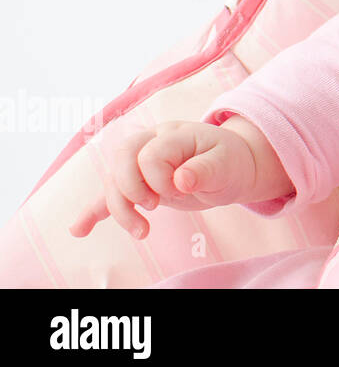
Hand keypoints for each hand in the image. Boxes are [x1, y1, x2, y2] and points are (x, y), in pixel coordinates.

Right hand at [68, 120, 258, 239]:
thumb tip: (182, 180)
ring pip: (113, 180)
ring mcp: (140, 163)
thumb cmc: (230, 162)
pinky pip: (108, 194)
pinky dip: (93, 212)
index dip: (160, 179)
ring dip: (119, 209)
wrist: (231, 168)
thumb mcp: (227, 164)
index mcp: (174, 134)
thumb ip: (206, 169)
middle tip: (154, 208)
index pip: (151, 155)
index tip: (181, 190)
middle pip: (121, 160)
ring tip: (142, 232)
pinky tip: (79, 230)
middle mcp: (151, 142)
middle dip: (130, 190)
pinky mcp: (137, 184)